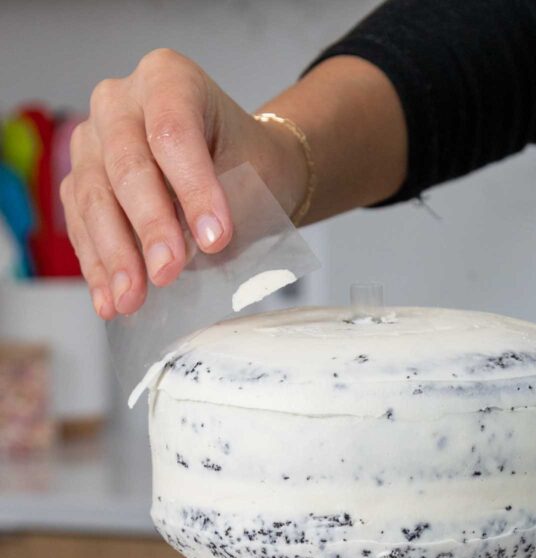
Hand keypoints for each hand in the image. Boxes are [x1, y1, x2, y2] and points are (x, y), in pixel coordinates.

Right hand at [61, 49, 306, 318]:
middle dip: (149, 226)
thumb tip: (195, 256)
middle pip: (127, 164)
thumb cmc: (249, 167)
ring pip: (95, 197)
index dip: (193, 188)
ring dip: (115, 255)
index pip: (173, 131)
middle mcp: (121, 101)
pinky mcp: (80, 180)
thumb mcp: (254, 178)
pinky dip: (98, 265)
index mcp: (169, 78)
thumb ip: (224, 209)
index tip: (216, 238)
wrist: (243, 171)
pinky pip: (80, 224)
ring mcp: (94, 140)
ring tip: (133, 299)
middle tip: (168, 273)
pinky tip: (110, 300)